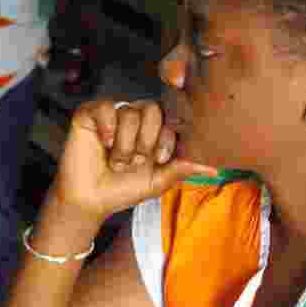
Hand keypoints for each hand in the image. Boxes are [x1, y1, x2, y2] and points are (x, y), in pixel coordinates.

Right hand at [52, 99, 216, 219]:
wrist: (91, 199)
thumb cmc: (123, 189)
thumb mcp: (158, 181)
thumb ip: (183, 168)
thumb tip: (216, 168)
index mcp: (153, 130)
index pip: (169, 119)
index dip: (166, 138)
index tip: (158, 160)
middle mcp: (134, 118)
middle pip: (152, 110)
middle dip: (146, 140)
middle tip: (135, 161)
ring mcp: (112, 114)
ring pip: (129, 112)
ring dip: (125, 143)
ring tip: (116, 161)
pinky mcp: (89, 114)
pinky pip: (105, 107)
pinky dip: (107, 126)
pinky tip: (105, 143)